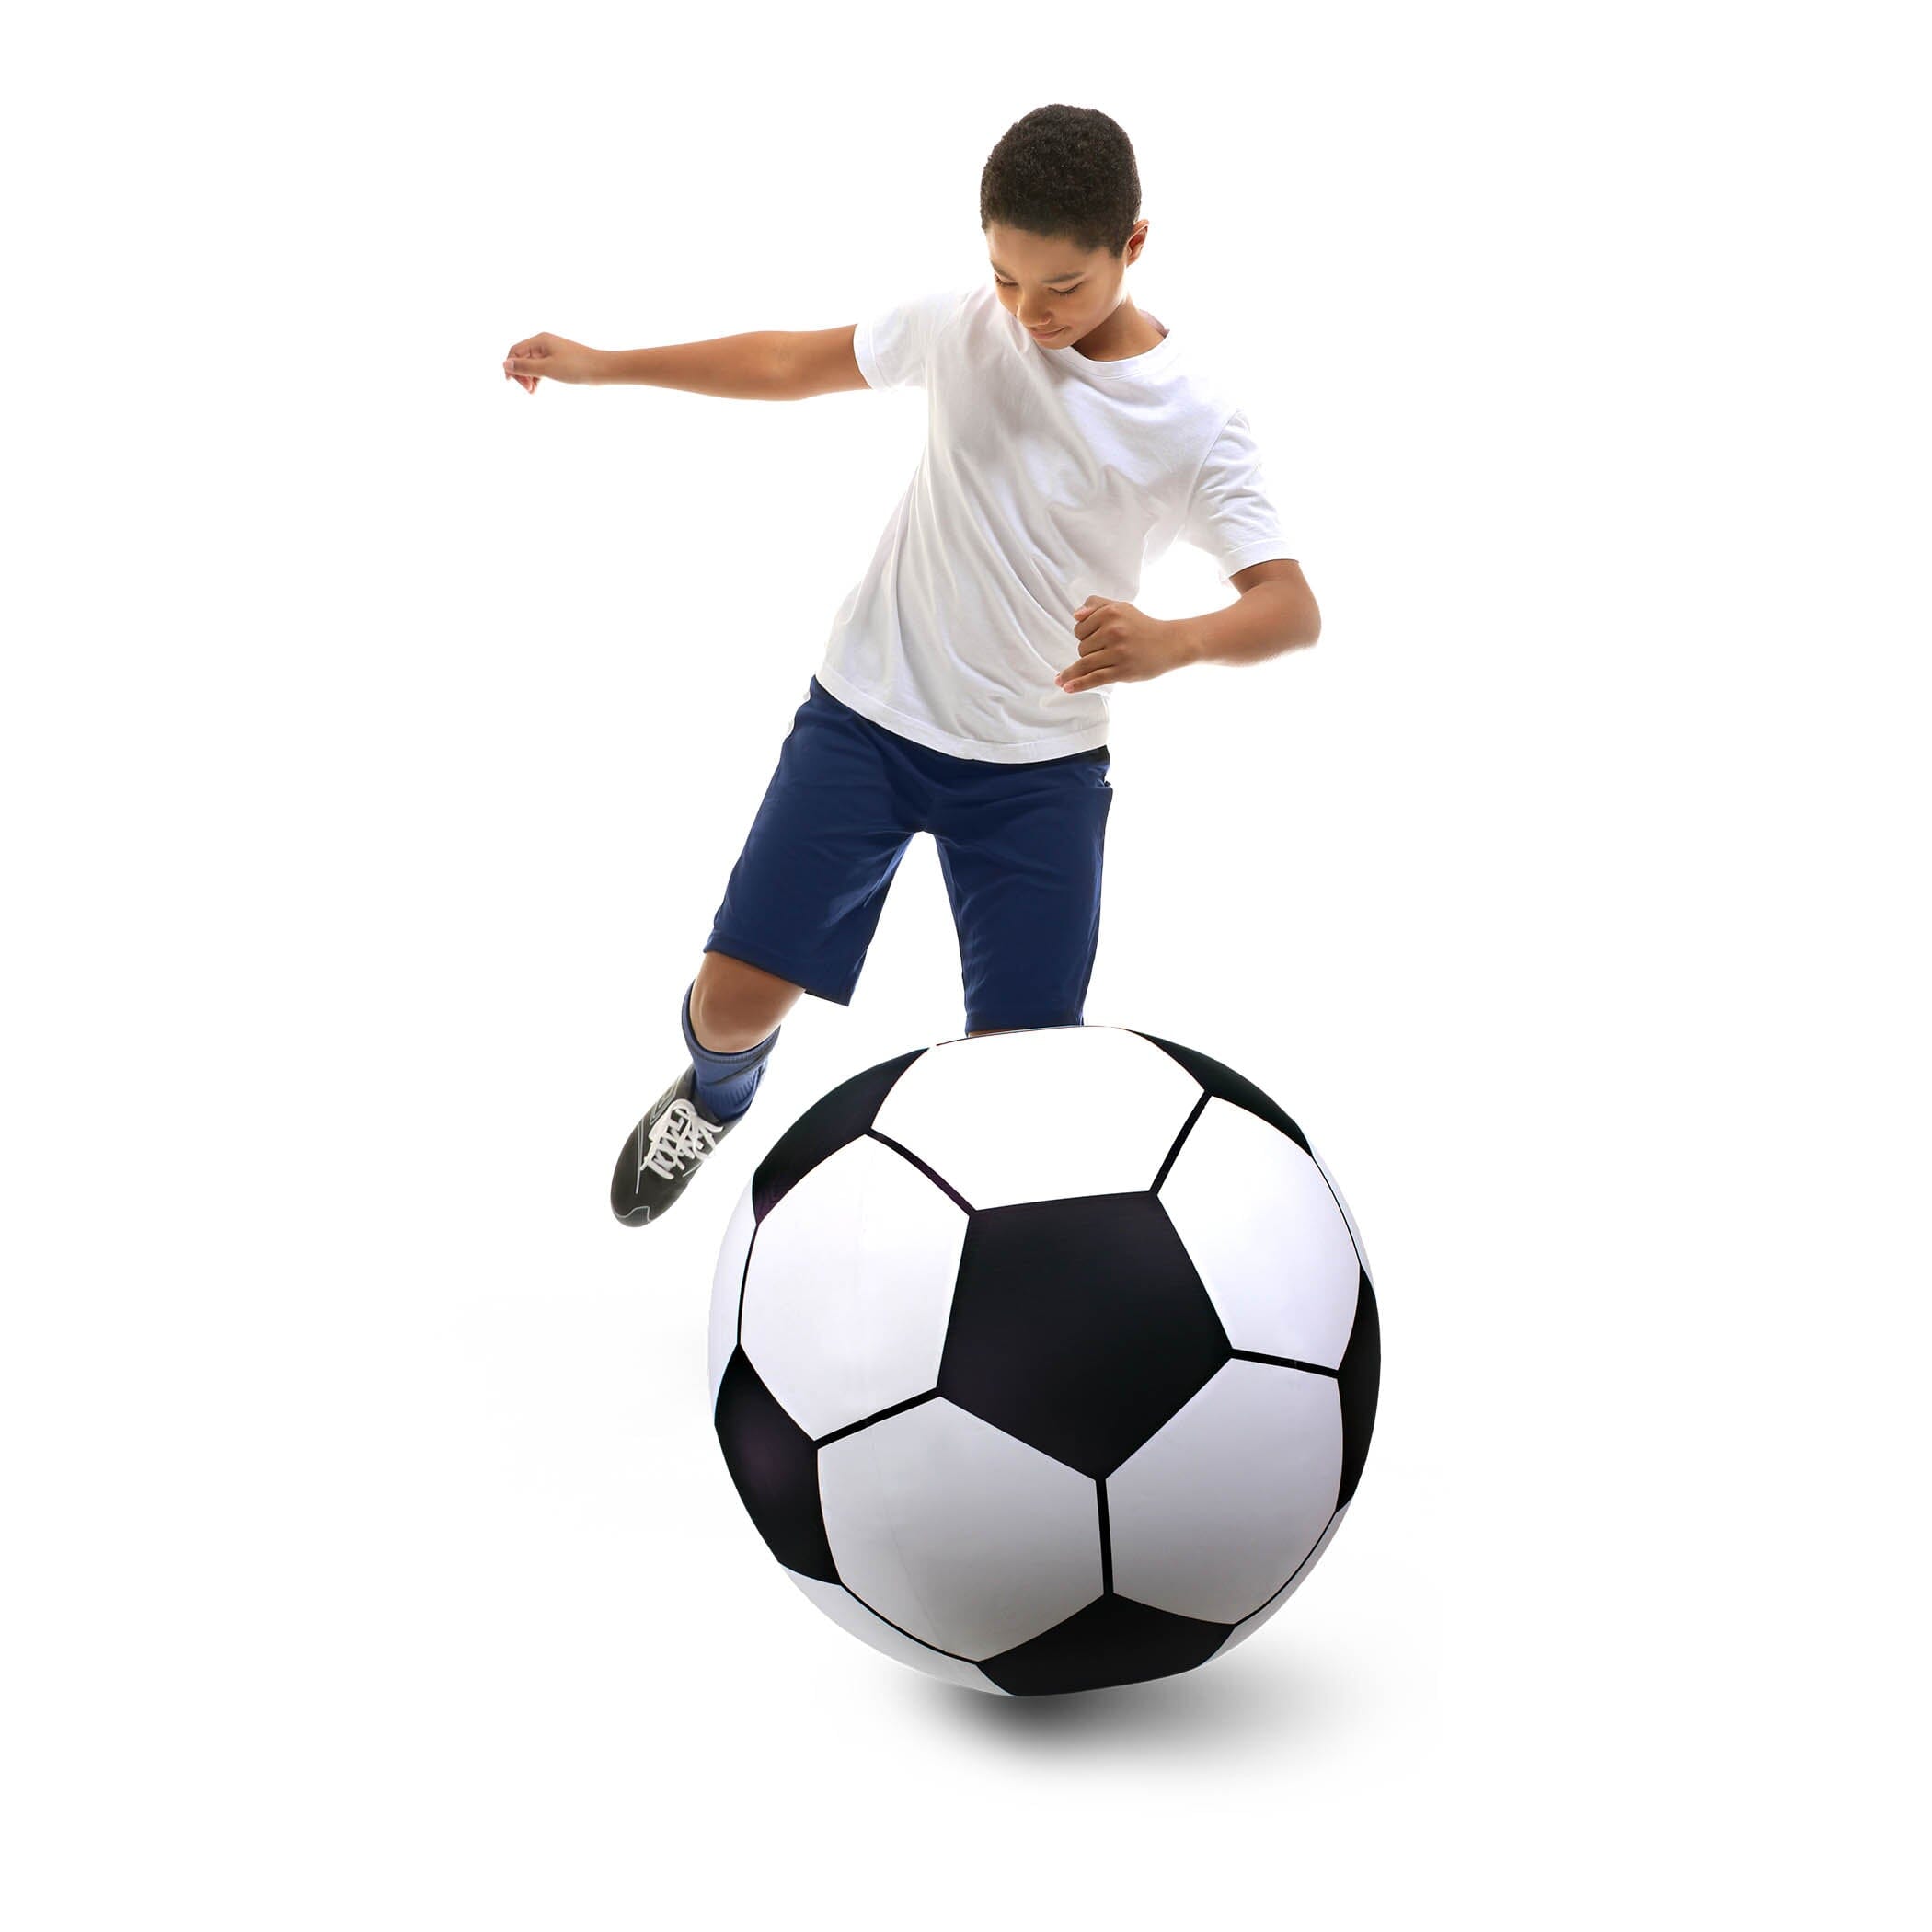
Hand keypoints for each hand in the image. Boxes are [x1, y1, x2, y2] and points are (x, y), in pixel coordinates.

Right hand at [502, 333, 602, 391]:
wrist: (602, 369)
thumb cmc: (576, 367)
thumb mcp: (547, 369)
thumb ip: (525, 367)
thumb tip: (505, 365)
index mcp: (540, 341)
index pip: (515, 351)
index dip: (511, 367)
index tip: (512, 384)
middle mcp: (544, 343)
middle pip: (522, 357)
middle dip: (521, 373)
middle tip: (528, 390)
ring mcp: (552, 351)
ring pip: (532, 364)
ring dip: (529, 377)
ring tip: (533, 391)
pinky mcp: (559, 360)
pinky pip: (542, 367)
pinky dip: (538, 377)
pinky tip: (538, 387)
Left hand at [1056, 597, 1191, 692]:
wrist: (1169, 644)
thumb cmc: (1141, 626)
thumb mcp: (1121, 608)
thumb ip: (1096, 605)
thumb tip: (1076, 615)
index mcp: (1111, 613)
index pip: (1079, 628)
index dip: (1083, 635)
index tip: (1095, 639)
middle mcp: (1114, 631)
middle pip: (1081, 647)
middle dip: (1087, 652)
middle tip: (1104, 652)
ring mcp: (1119, 652)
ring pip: (1085, 663)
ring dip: (1076, 671)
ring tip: (1063, 678)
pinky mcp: (1123, 671)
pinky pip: (1095, 678)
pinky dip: (1079, 684)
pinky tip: (1066, 687)